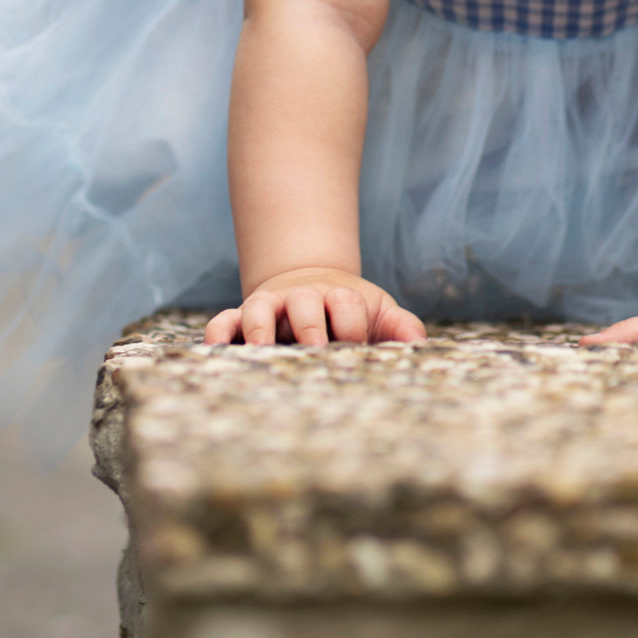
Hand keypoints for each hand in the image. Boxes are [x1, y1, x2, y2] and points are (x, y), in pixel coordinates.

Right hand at [202, 267, 425, 346]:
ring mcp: (268, 307)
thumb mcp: (379, 313)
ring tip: (261, 352)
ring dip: (259, 329)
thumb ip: (400, 327)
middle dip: (310, 326)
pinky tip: (218, 353)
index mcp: (338, 297)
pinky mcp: (241, 318)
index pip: (346, 304)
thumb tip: (418, 345)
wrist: (310, 284)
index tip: (357, 346)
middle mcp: (301, 299)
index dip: (353, 324)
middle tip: (316, 352)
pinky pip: (223, 322)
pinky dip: (218, 335)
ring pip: (258, 310)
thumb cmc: (350, 311)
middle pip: (304, 303)